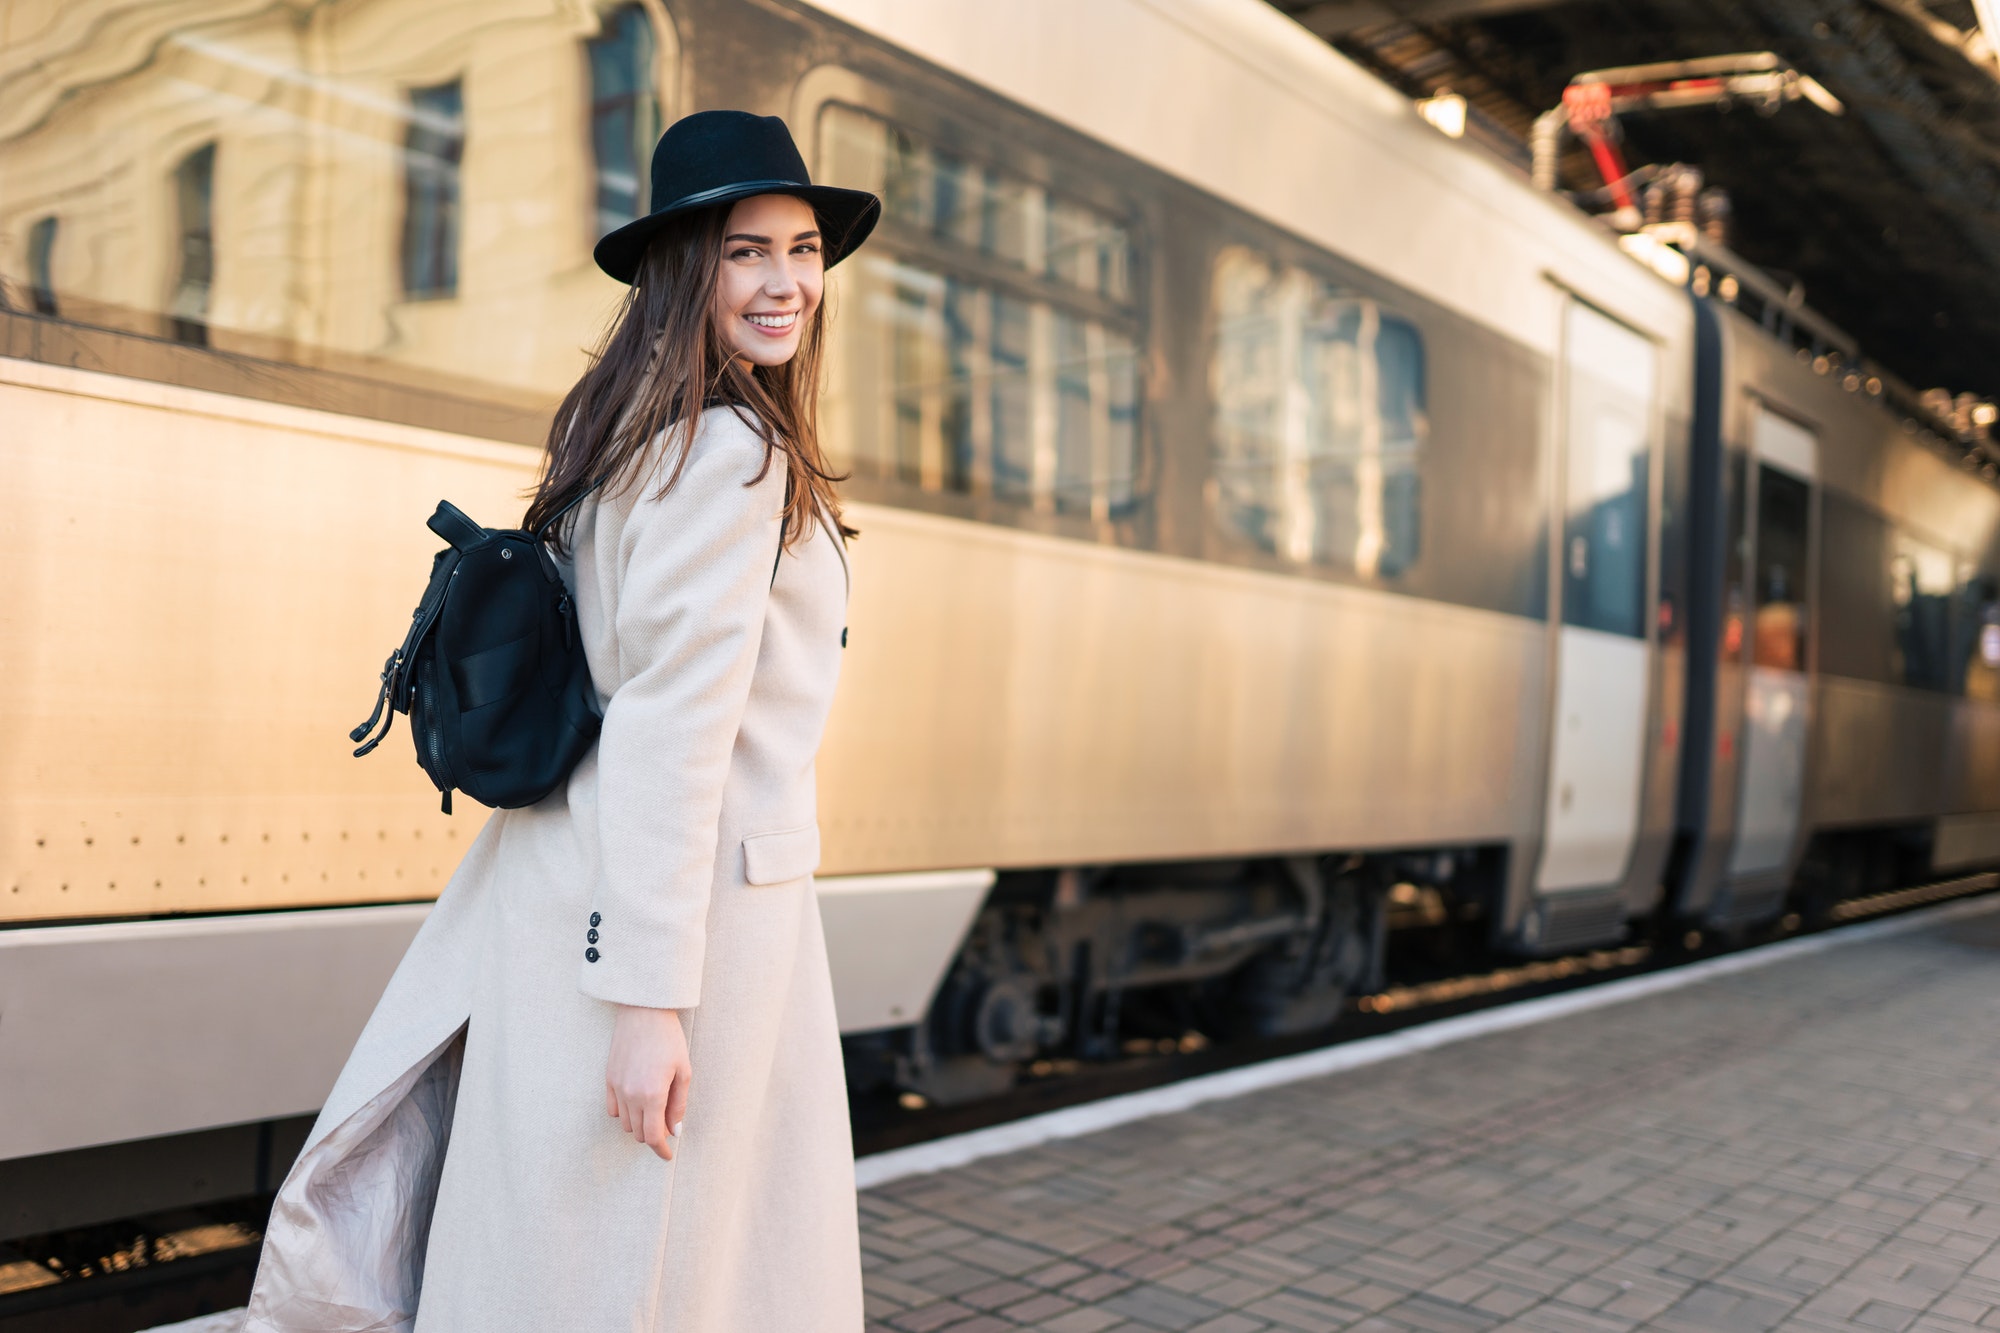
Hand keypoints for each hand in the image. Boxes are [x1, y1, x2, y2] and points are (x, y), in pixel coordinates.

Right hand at [605, 1005, 690, 1160]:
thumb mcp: (684, 1072)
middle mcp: (631, 1095)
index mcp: (652, 1095)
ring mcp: (616, 1088)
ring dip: (640, 1124)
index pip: (653, 1136)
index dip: (661, 1150)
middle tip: (667, 1126)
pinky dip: (624, 1113)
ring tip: (654, 1110)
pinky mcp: (608, 1079)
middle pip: (638, 1133)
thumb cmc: (669, 1039)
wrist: (644, 1012)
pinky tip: (637, 1103)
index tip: (667, 1155)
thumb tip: (675, 1131)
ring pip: (625, 1124)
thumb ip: (678, 1104)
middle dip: (653, 1136)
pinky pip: (613, 1110)